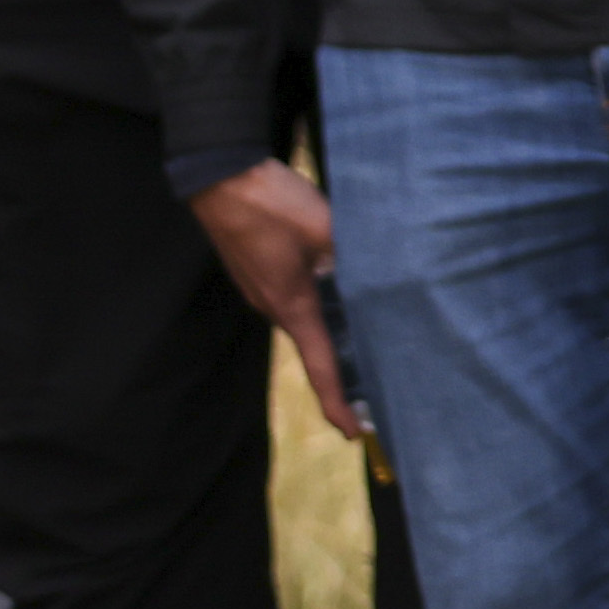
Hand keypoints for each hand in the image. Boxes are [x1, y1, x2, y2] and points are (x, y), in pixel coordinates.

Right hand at [192, 158, 366, 441]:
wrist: (219, 176)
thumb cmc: (271, 204)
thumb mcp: (327, 229)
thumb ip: (358, 256)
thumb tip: (388, 272)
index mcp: (291, 305)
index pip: (320, 366)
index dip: (338, 402)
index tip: (353, 432)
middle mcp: (274, 306)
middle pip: (317, 347)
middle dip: (347, 369)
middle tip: (382, 388)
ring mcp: (263, 289)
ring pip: (309, 319)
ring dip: (336, 332)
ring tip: (373, 342)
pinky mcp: (260, 271)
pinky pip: (297, 298)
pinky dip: (323, 305)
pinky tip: (344, 292)